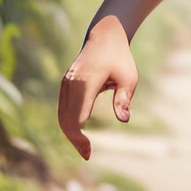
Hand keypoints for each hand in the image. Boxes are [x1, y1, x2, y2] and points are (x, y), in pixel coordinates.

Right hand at [58, 15, 137, 159]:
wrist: (105, 35)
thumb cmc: (120, 57)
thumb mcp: (129, 77)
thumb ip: (124, 98)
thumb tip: (123, 120)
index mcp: (84, 84)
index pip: (75, 118)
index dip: (79, 138)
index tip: (88, 152)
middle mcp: (70, 84)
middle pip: (64, 120)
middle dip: (74, 140)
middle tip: (87, 155)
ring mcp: (65, 84)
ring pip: (61, 115)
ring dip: (70, 133)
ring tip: (84, 148)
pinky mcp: (65, 84)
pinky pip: (63, 108)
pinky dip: (68, 123)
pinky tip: (79, 133)